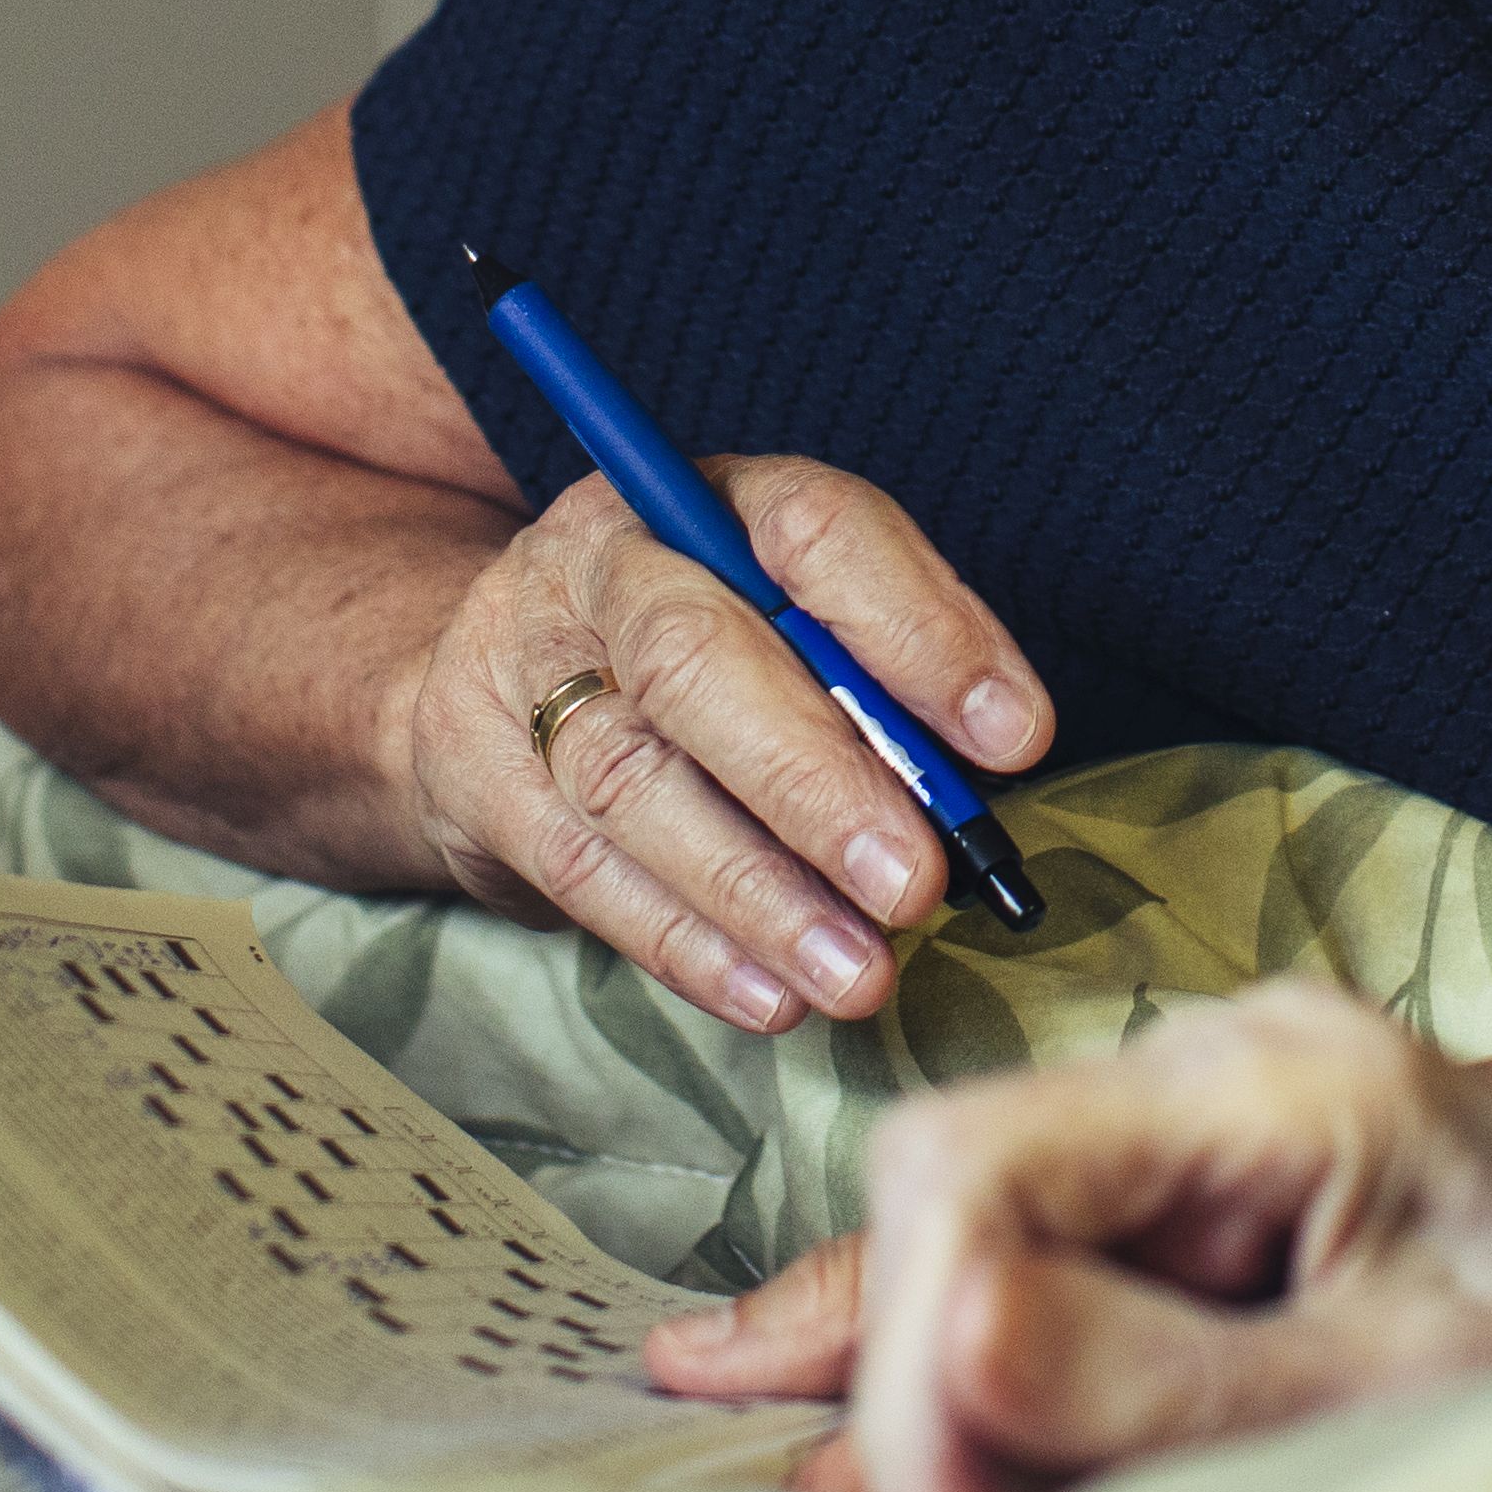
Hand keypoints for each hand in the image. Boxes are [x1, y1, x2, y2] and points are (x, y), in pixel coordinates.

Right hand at [377, 454, 1047, 1033]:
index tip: (1015, 738)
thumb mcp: (789, 616)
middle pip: (697, 660)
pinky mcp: (477, 774)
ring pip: (632, 782)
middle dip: (817, 782)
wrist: (496, 672)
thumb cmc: (700, 649)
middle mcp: (606, 564)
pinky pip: (581, 869)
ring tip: (857, 971)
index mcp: (711, 498)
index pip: (816, 532)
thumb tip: (993, 765)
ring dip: (757, 891)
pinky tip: (768, 993)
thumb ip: (887, 675)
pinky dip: (684, 943)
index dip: (920, 630)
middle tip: (913, 883)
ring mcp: (524, 665)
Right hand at [647, 981, 1491, 1491]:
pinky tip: (871, 1408)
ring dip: (929, 1366)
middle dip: (893, 1362)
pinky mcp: (1251, 1186)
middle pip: (970, 1191)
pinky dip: (996, 1348)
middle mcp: (1228, 1062)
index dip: (904, 1344)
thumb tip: (928, 1351)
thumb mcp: (1378, 1388)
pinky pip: (1079, 1257)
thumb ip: (1148, 1377)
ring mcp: (1237, 1116)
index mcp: (1264, 1080)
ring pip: (1008, 1228)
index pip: (975, 1166)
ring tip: (795, 1462)